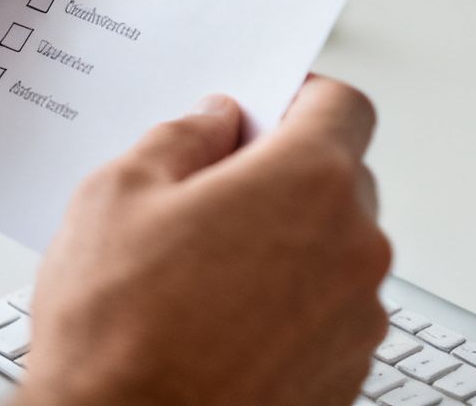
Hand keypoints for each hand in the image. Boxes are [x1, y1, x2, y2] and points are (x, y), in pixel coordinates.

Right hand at [19, 77, 391, 405]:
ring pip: (336, 252)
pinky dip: (292, 309)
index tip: (266, 112)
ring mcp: (357, 319)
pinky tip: (225, 325)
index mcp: (309, 184)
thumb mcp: (118, 194)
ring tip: (207, 277)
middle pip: (342, 180)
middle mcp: (354, 248)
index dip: (300, 100)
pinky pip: (330, 315)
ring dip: (291, 249)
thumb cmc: (118, 333)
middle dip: (286, 177)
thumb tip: (213, 123)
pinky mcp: (347, 375)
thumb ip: (181, 137)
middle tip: (214, 197)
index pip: (343, 106)